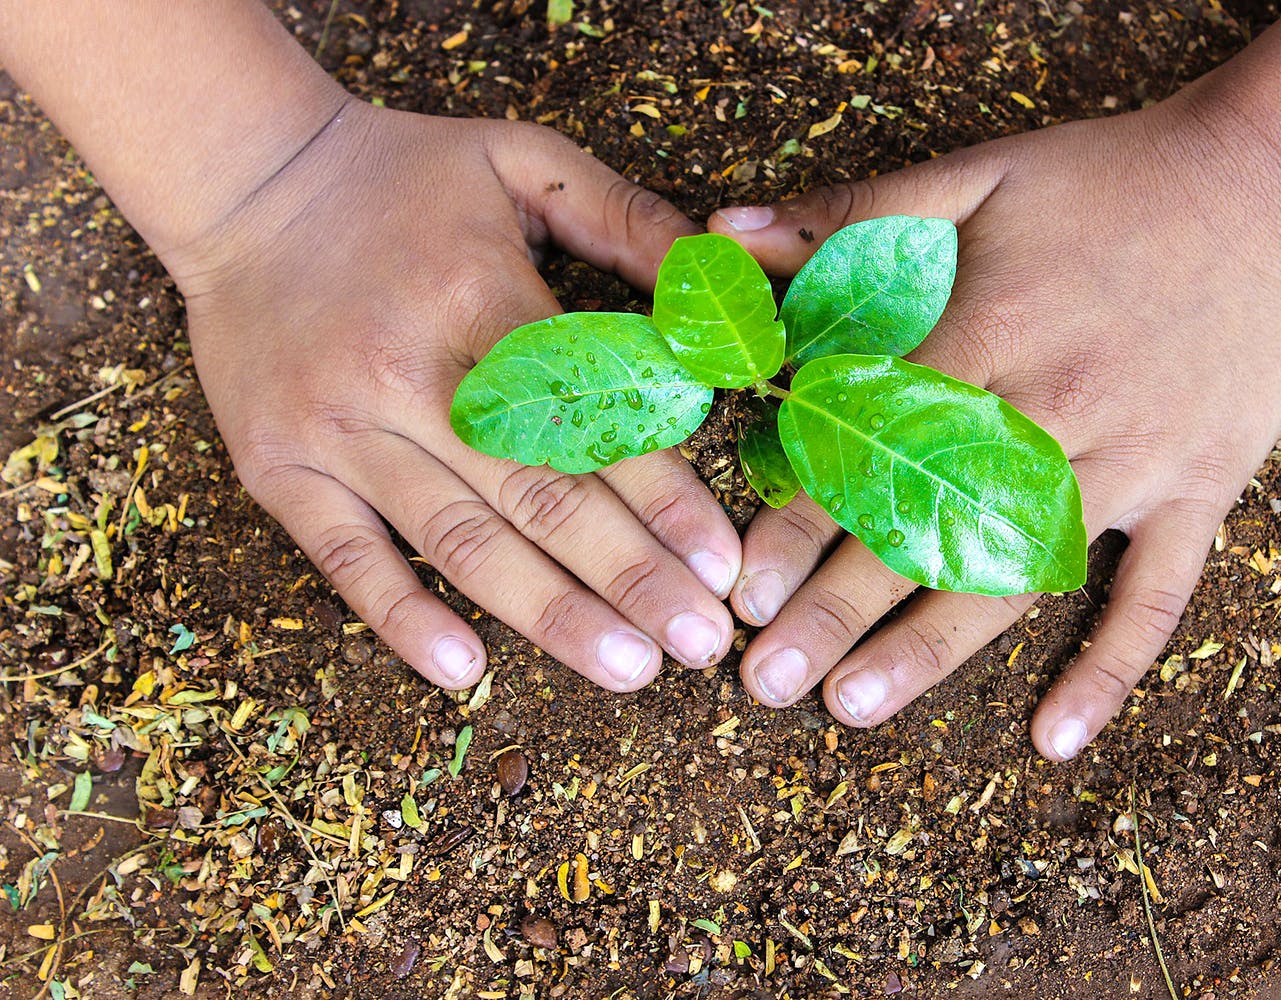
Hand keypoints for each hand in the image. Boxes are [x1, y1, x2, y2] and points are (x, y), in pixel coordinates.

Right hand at [165, 101, 739, 690]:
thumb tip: (719, 287)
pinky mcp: (281, 467)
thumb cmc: (402, 178)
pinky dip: (402, 617)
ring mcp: (339, 430)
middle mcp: (410, 374)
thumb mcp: (522, 162)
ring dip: (548, 614)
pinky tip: (464, 671)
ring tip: (627, 669)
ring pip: (459, 540)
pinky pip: (345, 557)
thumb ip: (625, 219)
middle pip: (537, 495)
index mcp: (481, 298)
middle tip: (700, 642)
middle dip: (629, 576)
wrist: (244, 179)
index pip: (589, 417)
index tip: (721, 565)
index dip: (662, 497)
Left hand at [709, 95, 1280, 758]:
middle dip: (838, 609)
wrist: (1275, 182)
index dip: (802, 520)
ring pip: (1019, 576)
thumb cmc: (1112, 179)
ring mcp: (1134, 461)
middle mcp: (1054, 412)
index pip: (874, 445)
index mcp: (989, 335)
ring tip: (852, 707)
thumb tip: (725, 235)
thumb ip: (851, 213)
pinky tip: (1054, 738)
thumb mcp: (977, 172)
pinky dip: (1110, 667)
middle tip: (763, 681)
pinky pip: (1158, 595)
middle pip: (929, 527)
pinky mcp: (1198, 489)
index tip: (743, 587)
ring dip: (931, 649)